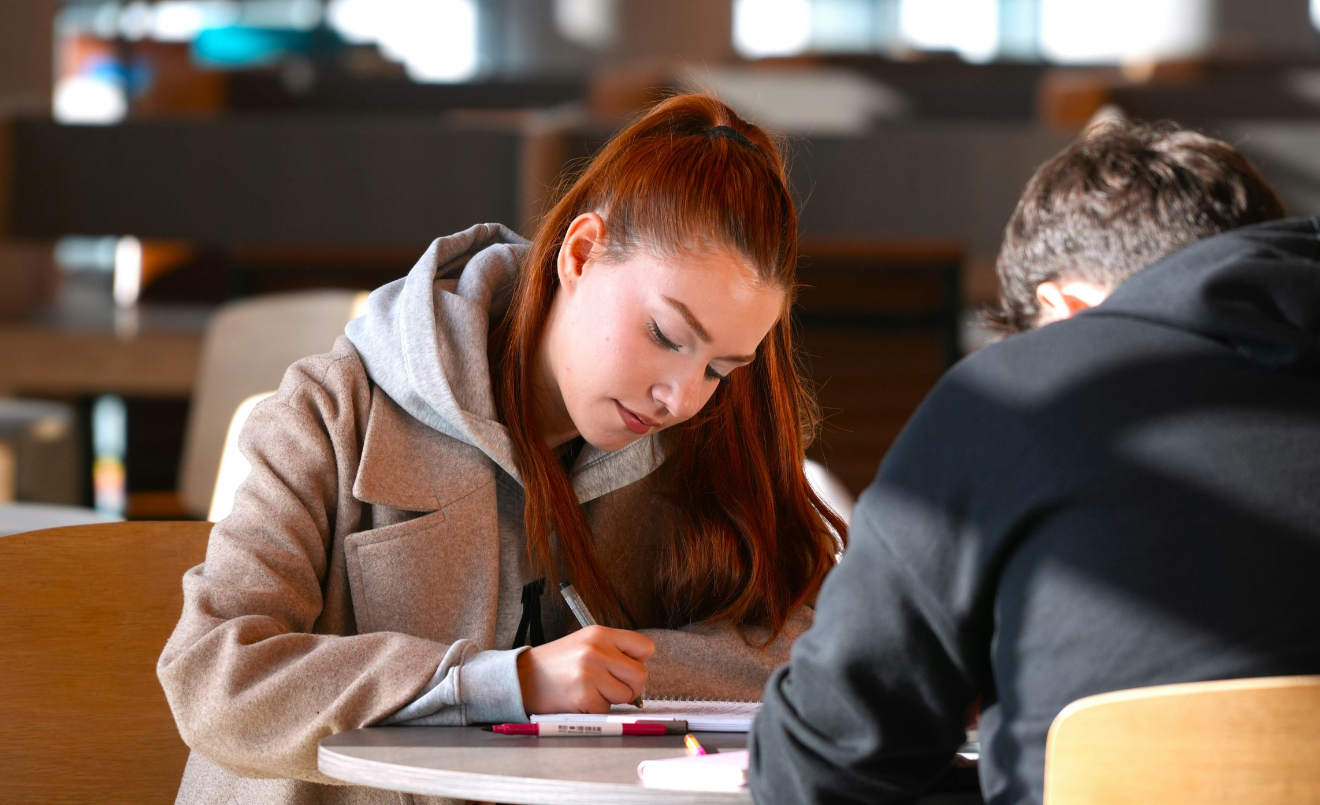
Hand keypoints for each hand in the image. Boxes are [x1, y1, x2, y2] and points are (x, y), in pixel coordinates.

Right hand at [517, 625, 654, 714]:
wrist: (521, 677)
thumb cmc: (556, 664)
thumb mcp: (584, 644)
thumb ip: (613, 651)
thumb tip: (640, 673)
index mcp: (600, 633)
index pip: (645, 647)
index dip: (639, 661)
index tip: (625, 667)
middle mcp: (597, 650)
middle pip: (641, 675)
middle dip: (631, 687)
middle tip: (611, 687)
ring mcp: (590, 673)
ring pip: (626, 695)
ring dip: (612, 699)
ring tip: (591, 691)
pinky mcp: (584, 695)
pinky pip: (606, 709)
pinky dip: (595, 709)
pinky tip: (579, 699)